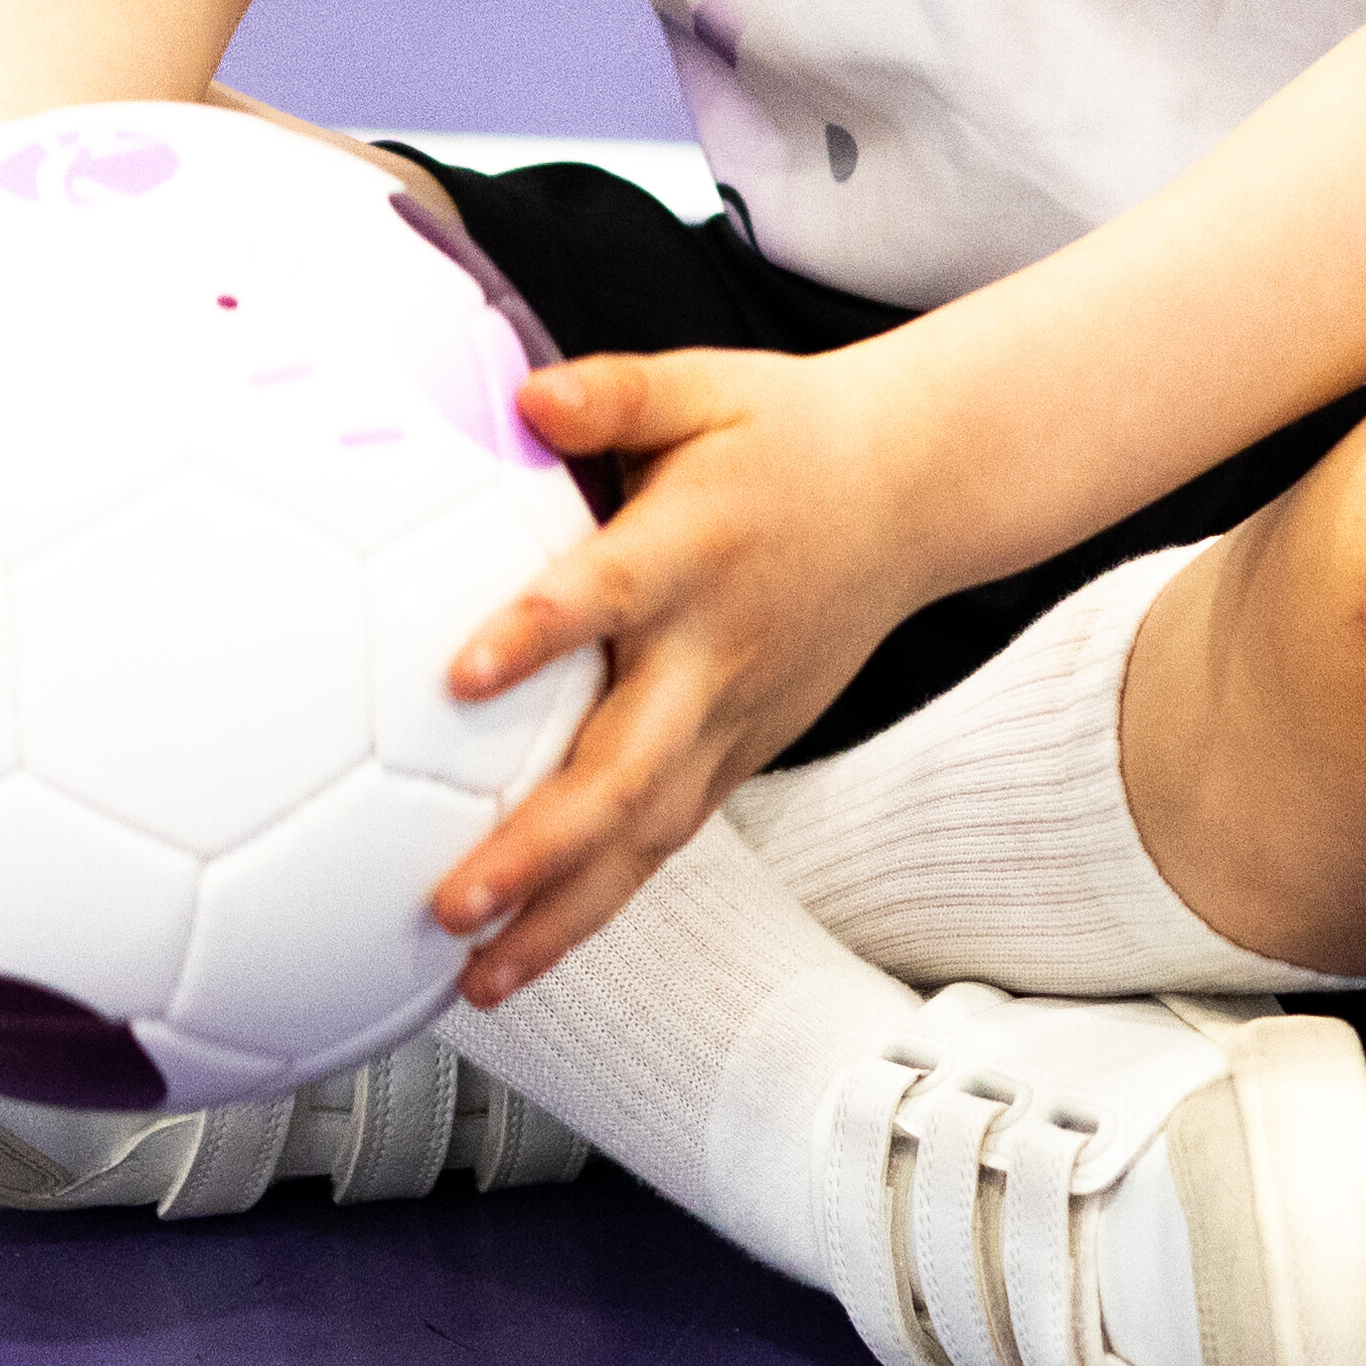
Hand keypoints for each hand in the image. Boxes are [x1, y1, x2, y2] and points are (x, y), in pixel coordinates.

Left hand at [424, 340, 968, 1000]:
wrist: (911, 495)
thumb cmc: (785, 437)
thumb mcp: (704, 388)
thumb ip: (613, 394)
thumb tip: (526, 396)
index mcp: (696, 552)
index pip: (610, 596)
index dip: (540, 633)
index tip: (463, 674)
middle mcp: (716, 656)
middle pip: (629, 769)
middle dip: (540, 847)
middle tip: (454, 899)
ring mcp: (733, 723)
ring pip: (647, 837)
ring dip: (561, 914)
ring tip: (476, 978)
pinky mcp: (738, 761)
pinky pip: (662, 845)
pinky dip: (595, 909)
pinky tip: (520, 958)